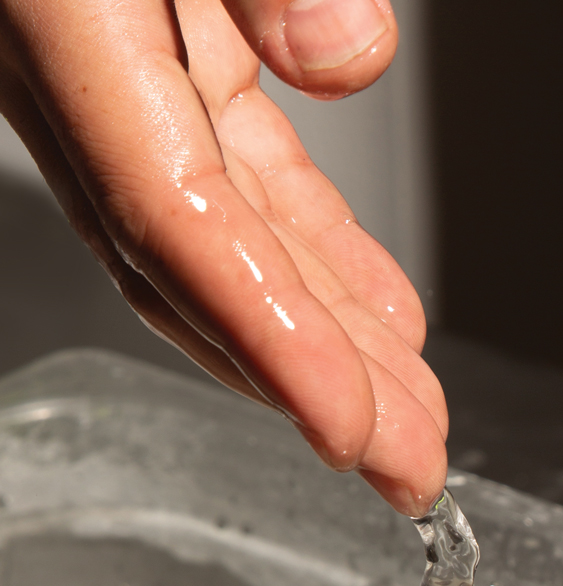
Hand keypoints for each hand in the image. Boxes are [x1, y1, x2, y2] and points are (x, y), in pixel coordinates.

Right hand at [0, 0, 446, 514]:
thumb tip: (350, 59)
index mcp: (55, 20)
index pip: (174, 223)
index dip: (269, 343)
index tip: (354, 432)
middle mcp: (72, 76)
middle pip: (209, 274)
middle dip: (320, 383)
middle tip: (412, 469)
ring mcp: (113, 78)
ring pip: (228, 244)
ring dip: (324, 339)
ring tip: (410, 414)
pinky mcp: (152, 59)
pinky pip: (234, 179)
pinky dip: (308, 254)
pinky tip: (370, 311)